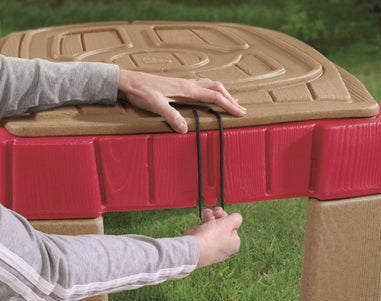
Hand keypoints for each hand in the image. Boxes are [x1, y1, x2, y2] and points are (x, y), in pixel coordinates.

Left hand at [118, 70, 245, 133]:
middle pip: (216, 88)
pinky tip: (208, 97)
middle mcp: (188, 84)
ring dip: (222, 93)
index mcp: (187, 89)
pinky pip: (201, 86)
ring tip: (230, 102)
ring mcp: (184, 84)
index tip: (241, 113)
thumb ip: (171, 116)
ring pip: (210, 85)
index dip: (229, 105)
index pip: (214, 96)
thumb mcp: (155, 105)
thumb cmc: (141, 91)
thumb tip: (185, 129)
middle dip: (230, 99)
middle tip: (240, 110)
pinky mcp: (178, 86)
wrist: (129, 81)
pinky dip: (211, 92)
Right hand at [184, 207, 241, 268]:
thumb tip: (237, 218)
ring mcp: (211, 246)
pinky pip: (203, 232)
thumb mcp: (228, 223)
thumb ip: (236, 218)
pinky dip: (201, 225)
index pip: (232, 226)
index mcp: (233, 243)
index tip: (220, 214)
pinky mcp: (201, 245)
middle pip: (222, 225)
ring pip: (211, 227)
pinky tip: (199, 223)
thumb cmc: (211, 237)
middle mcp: (223, 246)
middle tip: (212, 214)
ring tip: (205, 216)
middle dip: (216, 217)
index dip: (226, 217)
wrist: (192, 248)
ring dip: (208, 218)